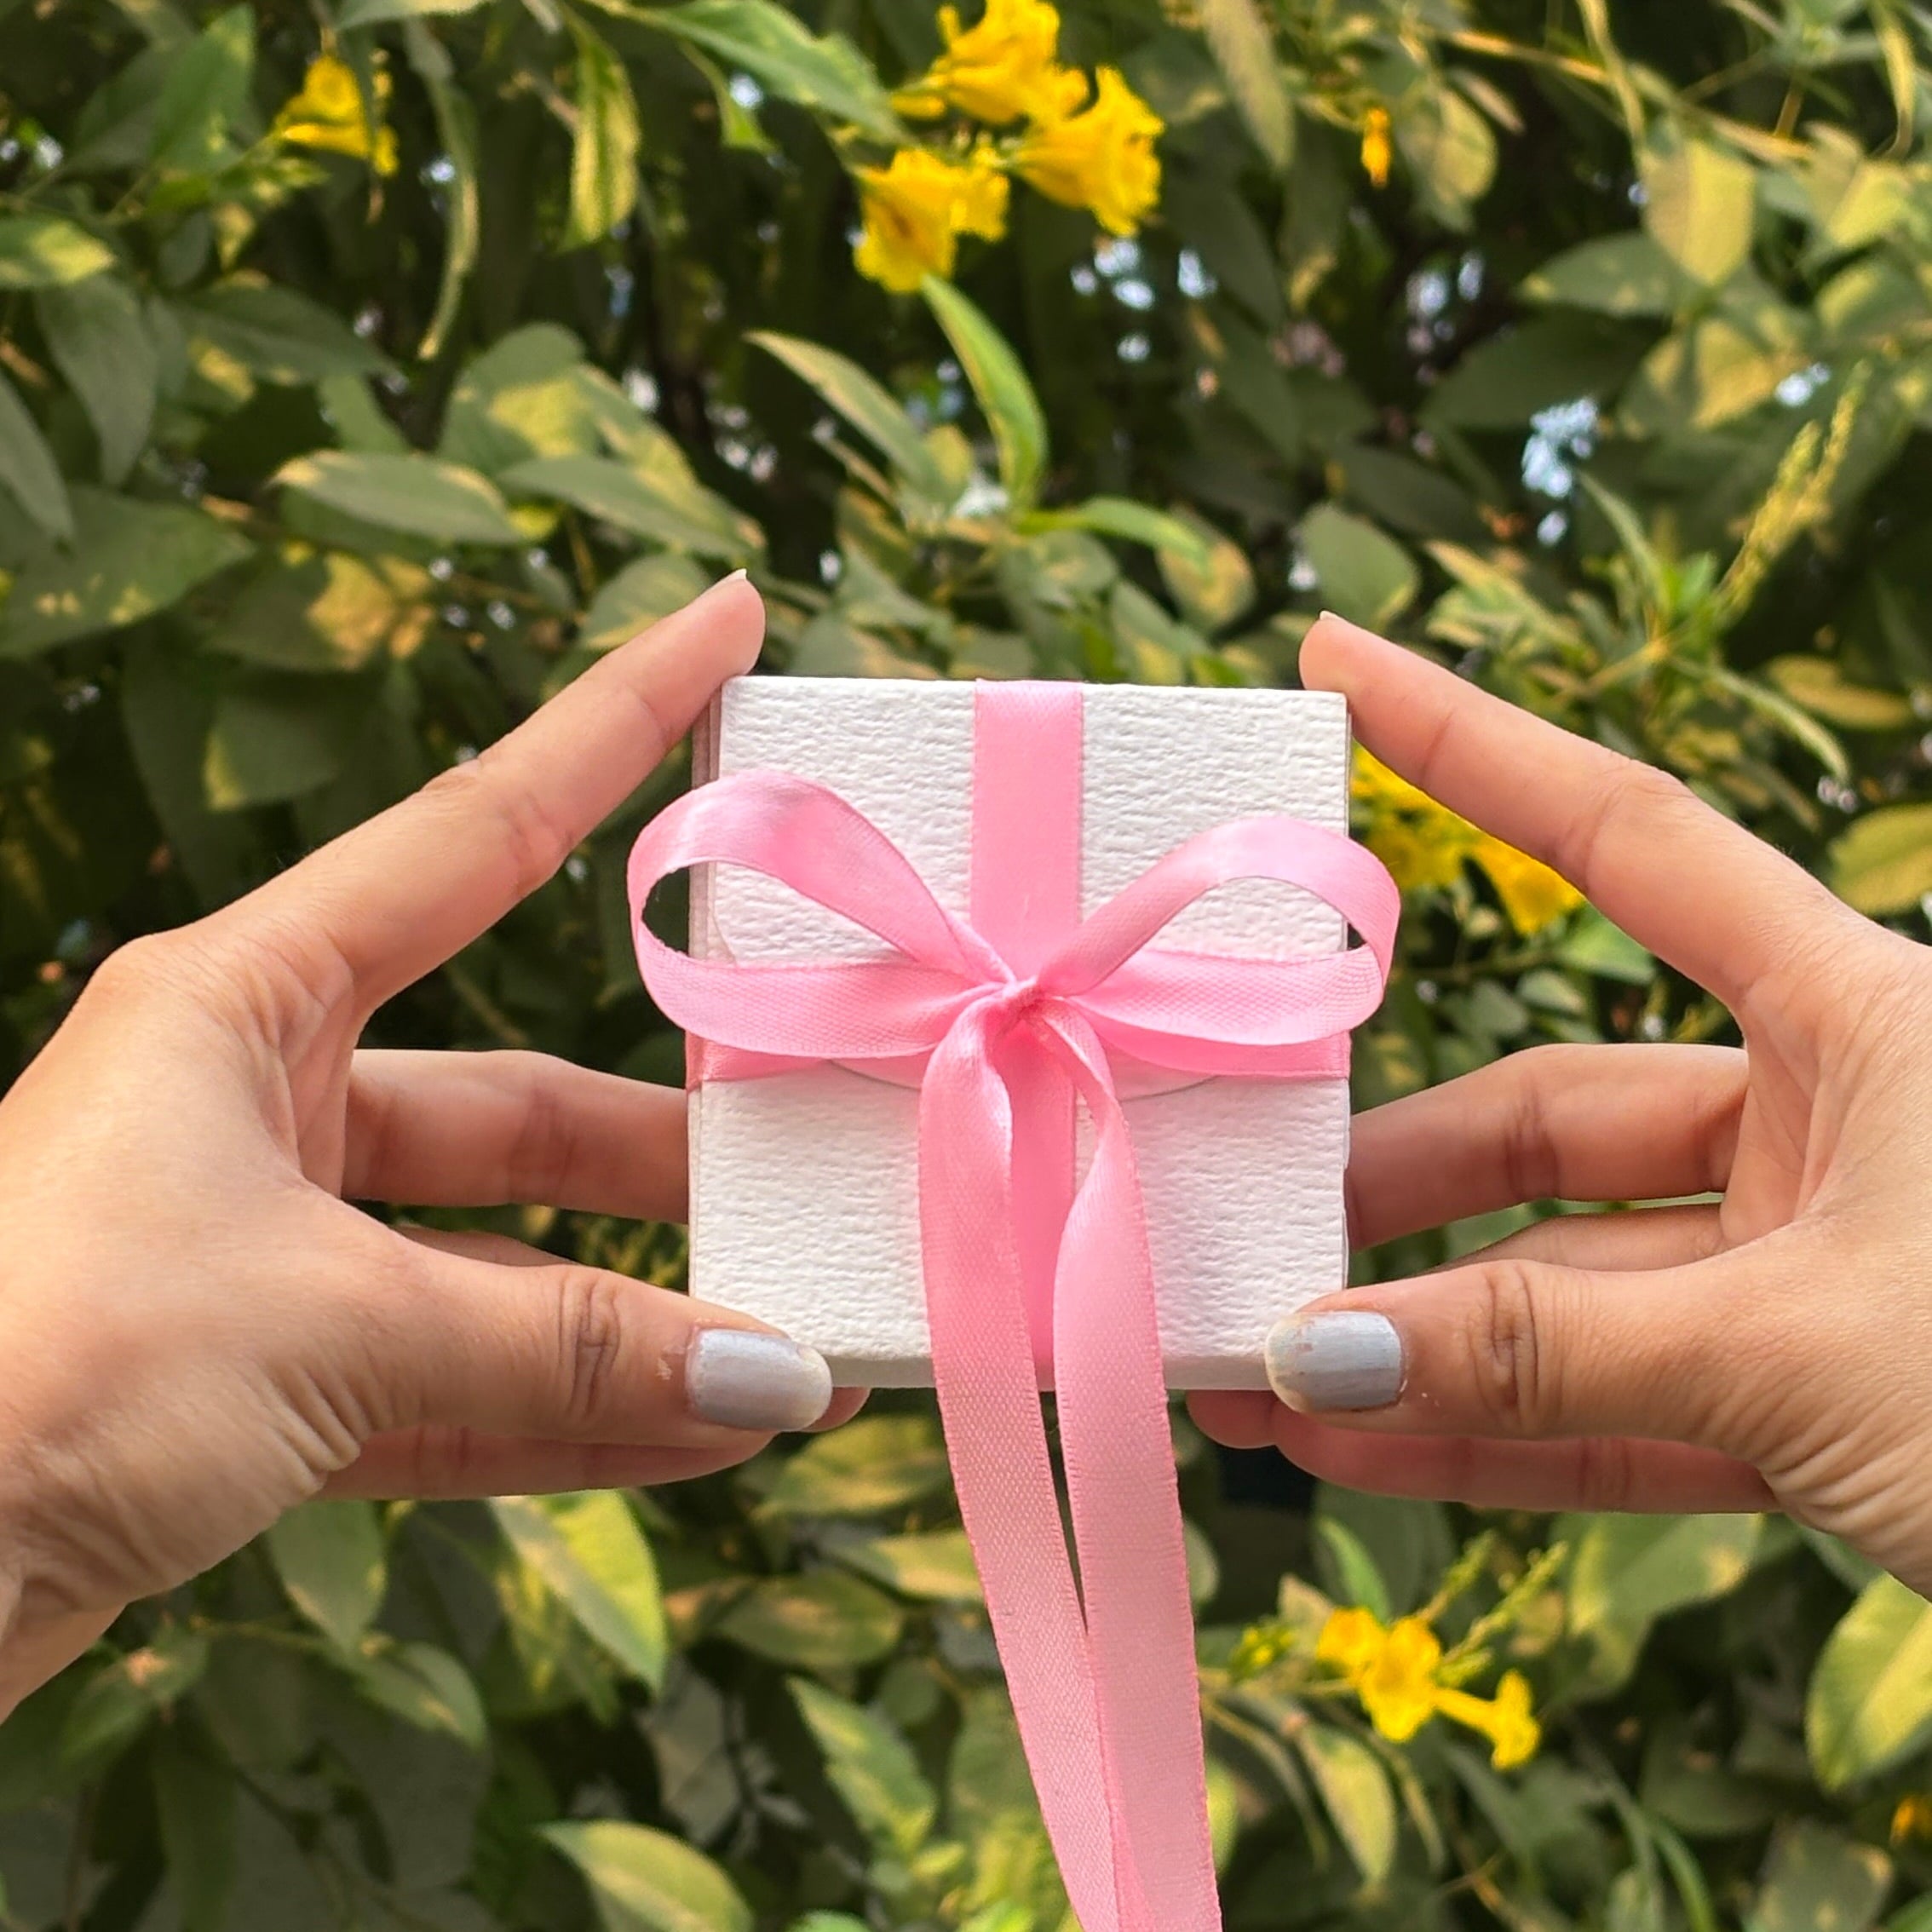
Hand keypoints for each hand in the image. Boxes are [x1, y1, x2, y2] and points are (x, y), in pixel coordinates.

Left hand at [0, 575, 852, 1714]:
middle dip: (657, 1152)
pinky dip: (564, 1408)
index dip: (613, 721)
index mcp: (240, 1002)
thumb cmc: (51, 1361)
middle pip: (509, 1104)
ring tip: (780, 1354)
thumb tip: (774, 1383)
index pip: (478, 833)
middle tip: (803, 1166)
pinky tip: (689, 1438)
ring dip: (629, 1316)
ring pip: (491, 1263)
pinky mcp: (256, 1380)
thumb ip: (570, 1347)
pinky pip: (450, 1379)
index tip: (721, 619)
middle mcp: (252, 1104)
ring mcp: (258, 1248)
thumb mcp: (333, 1325)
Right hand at [1191, 614, 1931, 1595]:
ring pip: (1568, 1280)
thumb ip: (1547, 1349)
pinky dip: (1493, 1421)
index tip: (1339, 667)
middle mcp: (1827, 1123)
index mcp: (1863, 1021)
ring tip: (1256, 1378)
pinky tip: (1358, 1442)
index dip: (1473, 747)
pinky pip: (1616, 1398)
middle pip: (1549, 1112)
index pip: (1630, 841)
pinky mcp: (1810, 1404)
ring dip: (1416, 1333)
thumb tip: (1313, 1356)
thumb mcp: (1807, 1353)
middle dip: (1392, 1183)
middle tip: (1241, 1228)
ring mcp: (1812, 1269)